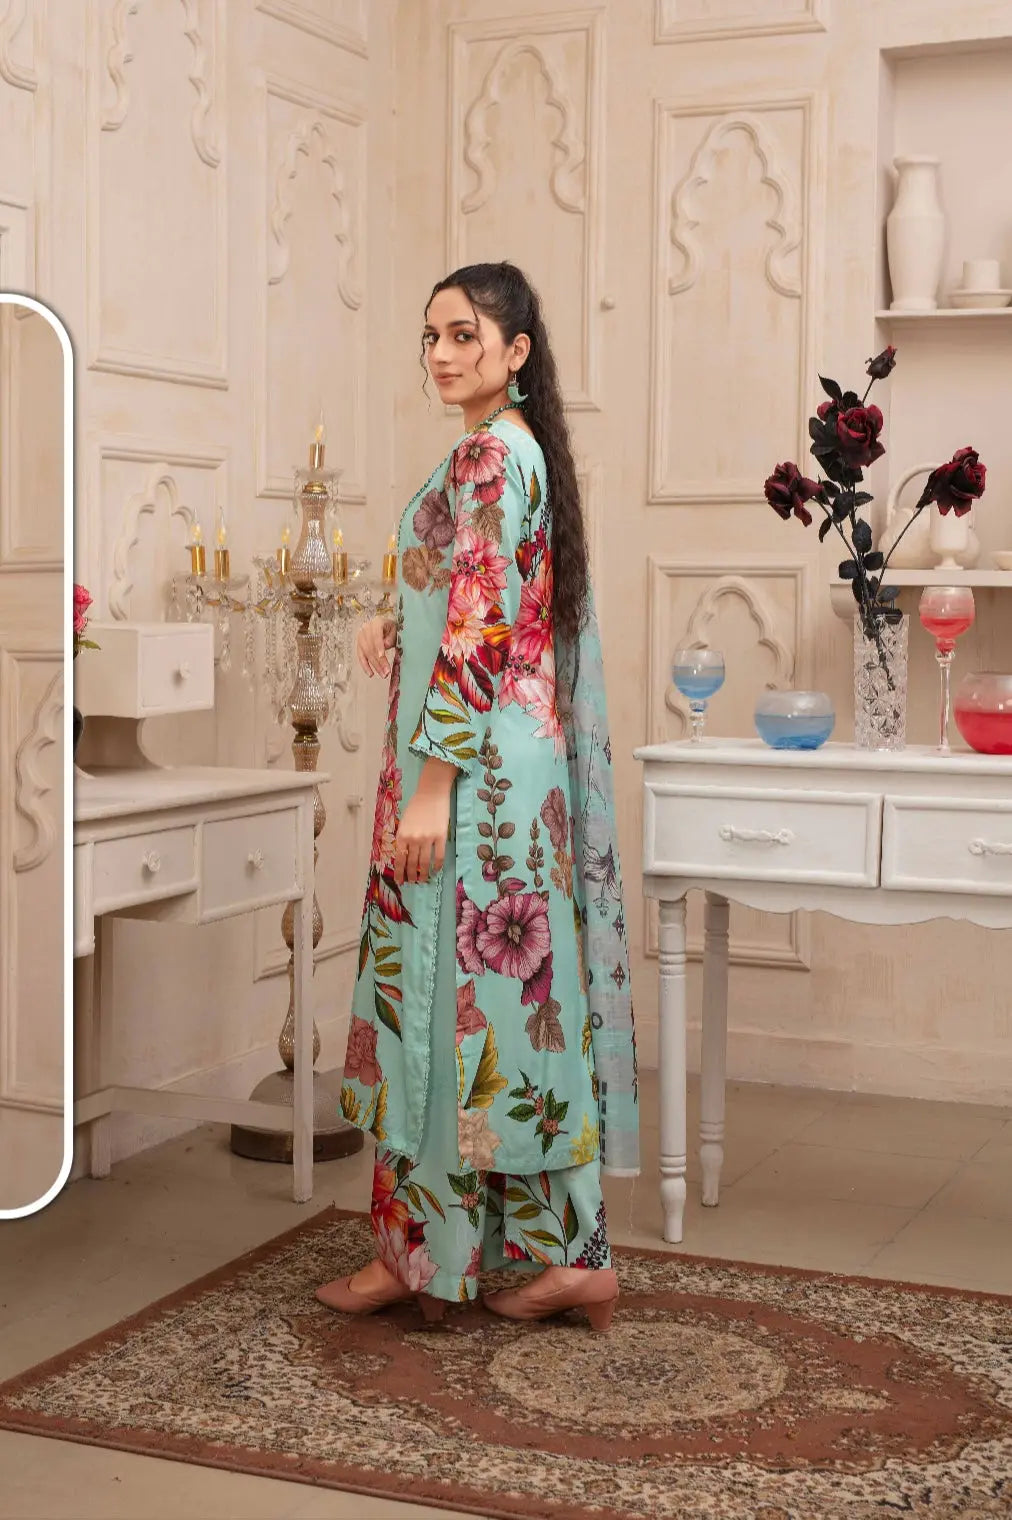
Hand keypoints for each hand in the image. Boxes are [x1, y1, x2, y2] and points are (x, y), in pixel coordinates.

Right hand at [356, 614, 395, 677]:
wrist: (383, 624)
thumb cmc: (391, 628)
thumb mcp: (395, 629)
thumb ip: (391, 636)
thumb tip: (385, 645)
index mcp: (376, 623)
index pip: (376, 635)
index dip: (378, 646)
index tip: (382, 656)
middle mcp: (366, 629)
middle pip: (371, 647)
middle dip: (379, 661)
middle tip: (387, 672)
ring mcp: (361, 637)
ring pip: (366, 654)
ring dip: (374, 666)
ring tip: (383, 675)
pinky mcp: (359, 645)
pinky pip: (361, 657)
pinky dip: (365, 666)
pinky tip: (371, 674)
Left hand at [393, 761, 456, 883]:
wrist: (431, 793)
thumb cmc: (416, 806)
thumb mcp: (403, 822)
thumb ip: (403, 838)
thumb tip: (404, 856)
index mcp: (402, 835)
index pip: (400, 859)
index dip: (400, 872)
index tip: (401, 881)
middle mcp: (413, 839)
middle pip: (412, 863)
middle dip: (411, 875)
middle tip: (413, 882)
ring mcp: (427, 838)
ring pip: (424, 862)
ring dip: (423, 874)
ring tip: (423, 880)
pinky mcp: (440, 836)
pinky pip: (439, 856)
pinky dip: (437, 865)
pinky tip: (436, 870)